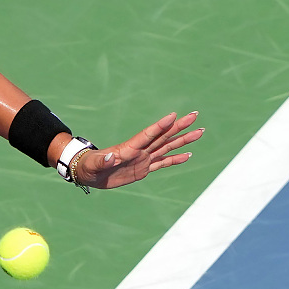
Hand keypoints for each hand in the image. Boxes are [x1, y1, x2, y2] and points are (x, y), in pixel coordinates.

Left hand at [73, 110, 200, 189]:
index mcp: (128, 148)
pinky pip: (163, 163)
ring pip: (167, 147)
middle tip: (195, 116)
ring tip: (199, 132)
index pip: (148, 135)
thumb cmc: (88, 167)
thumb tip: (110, 158)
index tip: (174, 115)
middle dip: (180, 127)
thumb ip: (102, 161)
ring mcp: (143, 158)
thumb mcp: (93, 165)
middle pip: (163, 136)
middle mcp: (139, 151)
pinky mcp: (143, 168)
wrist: (89, 173)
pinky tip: (188, 155)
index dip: (160, 126)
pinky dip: (175, 159)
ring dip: (183, 140)